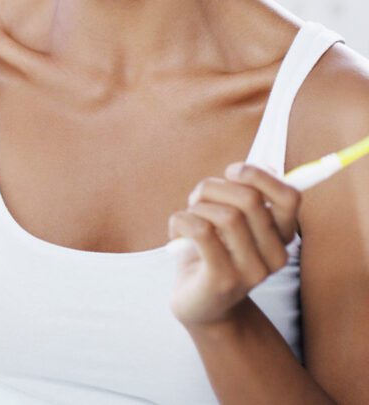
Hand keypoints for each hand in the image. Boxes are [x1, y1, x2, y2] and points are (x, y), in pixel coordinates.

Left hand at [167, 163, 300, 327]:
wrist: (200, 304)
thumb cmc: (211, 251)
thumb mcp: (229, 219)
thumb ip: (244, 194)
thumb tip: (262, 164)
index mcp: (282, 237)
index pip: (289, 197)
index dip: (258, 175)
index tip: (232, 172)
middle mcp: (275, 256)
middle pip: (249, 199)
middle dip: (213, 188)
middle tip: (197, 199)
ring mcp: (252, 271)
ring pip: (225, 215)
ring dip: (196, 207)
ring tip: (188, 218)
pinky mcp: (223, 280)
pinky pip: (201, 232)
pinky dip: (181, 221)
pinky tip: (178, 232)